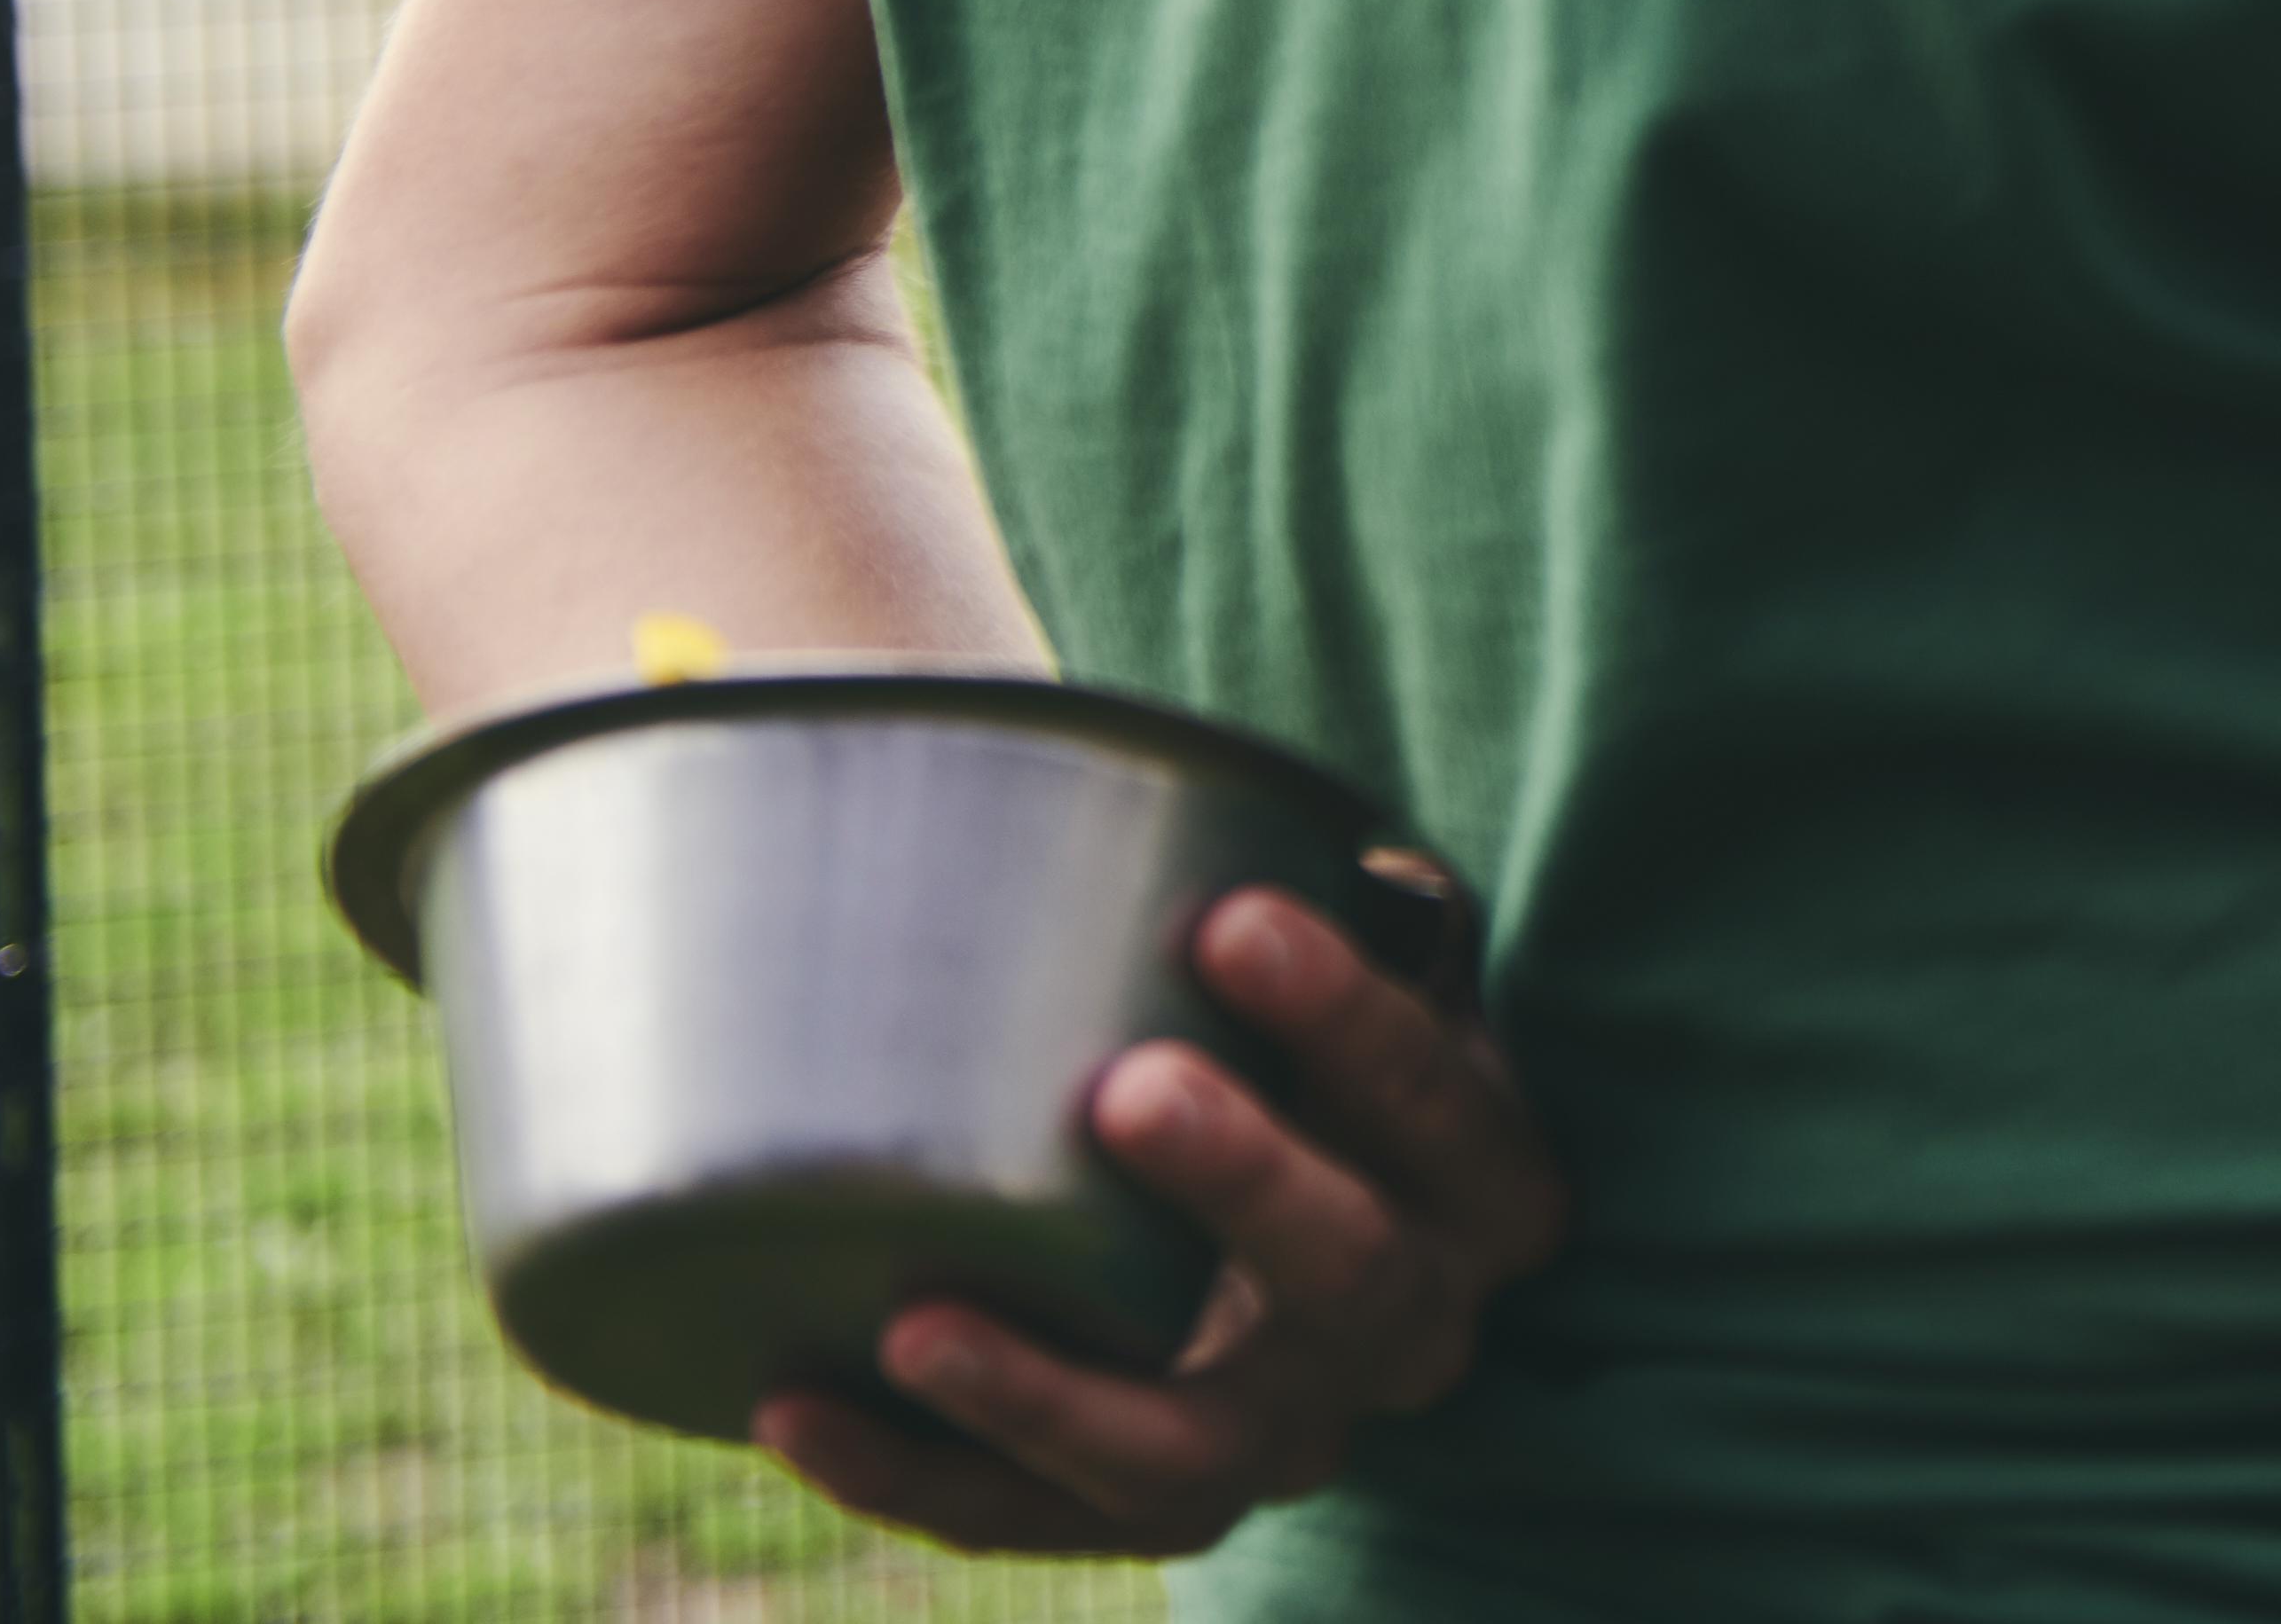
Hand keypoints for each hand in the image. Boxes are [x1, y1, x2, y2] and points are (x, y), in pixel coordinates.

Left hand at [758, 875, 1567, 1558]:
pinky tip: (796, 1398)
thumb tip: (1145, 754)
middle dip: (1247, 1183)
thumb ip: (1287, 872)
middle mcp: (1407, 1330)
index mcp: (1484, 1181)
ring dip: (1057, 1394)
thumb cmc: (1286, 1033)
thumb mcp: (1332, 955)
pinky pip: (1036, 1525)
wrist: (1279, 1229)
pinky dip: (916, 1474)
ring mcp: (1282, 1441)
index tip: (1232, 915)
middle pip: (1354, 1278)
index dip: (1356, 1020)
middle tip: (1127, 1086)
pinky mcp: (1153, 1509)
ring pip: (1190, 1462)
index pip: (1446, 1111)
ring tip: (924, 1318)